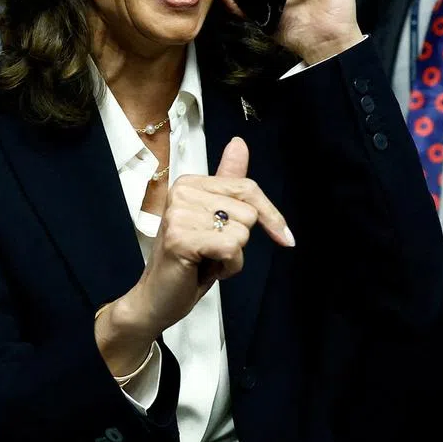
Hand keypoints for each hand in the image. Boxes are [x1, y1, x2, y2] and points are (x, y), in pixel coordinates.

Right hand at [96, 138, 292, 374]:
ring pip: (242, 233)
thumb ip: (228, 181)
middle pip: (248, 213)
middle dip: (239, 241)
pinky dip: (227, 267)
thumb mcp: (214, 218)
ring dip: (232, 257)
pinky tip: (204, 270)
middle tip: (211, 252)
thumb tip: (239, 143)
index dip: (271, 216)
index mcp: (189, 183)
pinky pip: (231, 249)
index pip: (248, 188)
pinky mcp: (181, 239)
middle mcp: (182, 193)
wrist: (157, 298)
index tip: (285, 237)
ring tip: (206, 261)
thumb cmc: (189, 261)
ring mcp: (179, 215)